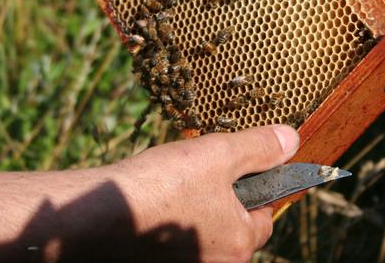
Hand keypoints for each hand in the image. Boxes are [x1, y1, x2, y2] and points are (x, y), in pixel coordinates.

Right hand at [112, 124, 299, 261]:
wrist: (92, 217)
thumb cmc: (160, 186)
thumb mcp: (217, 155)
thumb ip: (259, 148)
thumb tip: (292, 140)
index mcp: (238, 243)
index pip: (264, 218)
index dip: (256, 190)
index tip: (239, 171)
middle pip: (232, 231)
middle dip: (221, 203)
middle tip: (199, 175)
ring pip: (202, 237)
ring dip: (194, 214)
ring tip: (171, 187)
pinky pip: (173, 245)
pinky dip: (168, 226)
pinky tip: (151, 205)